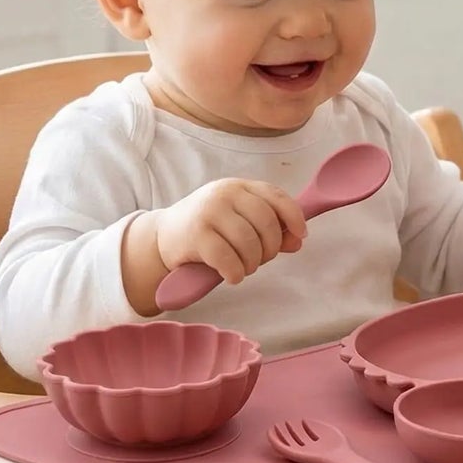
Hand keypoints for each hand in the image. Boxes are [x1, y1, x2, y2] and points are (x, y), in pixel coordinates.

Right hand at [154, 178, 307, 285]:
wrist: (163, 238)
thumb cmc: (208, 229)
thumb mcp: (239, 220)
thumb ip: (270, 228)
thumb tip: (298, 241)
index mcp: (239, 186)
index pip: (277, 197)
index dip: (294, 217)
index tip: (300, 236)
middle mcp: (225, 194)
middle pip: (266, 222)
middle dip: (270, 248)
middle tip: (260, 259)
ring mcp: (209, 212)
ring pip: (249, 243)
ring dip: (253, 263)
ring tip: (244, 268)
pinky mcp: (196, 235)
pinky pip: (229, 259)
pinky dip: (236, 273)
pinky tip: (232, 276)